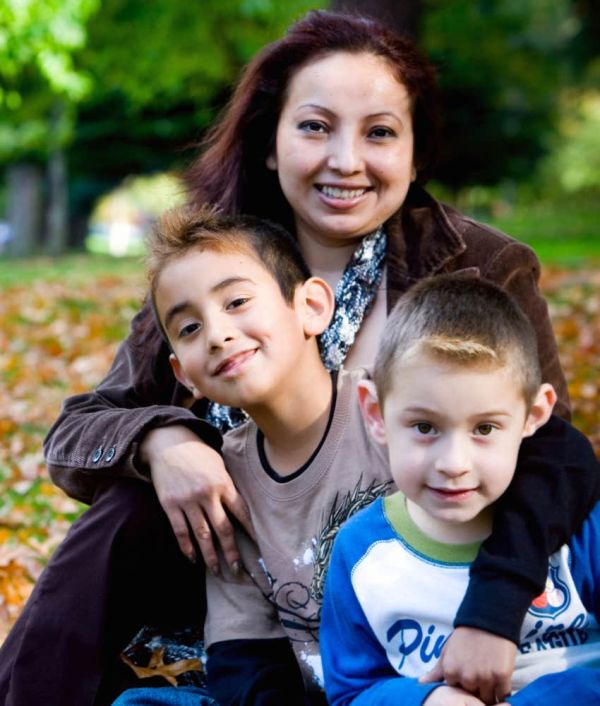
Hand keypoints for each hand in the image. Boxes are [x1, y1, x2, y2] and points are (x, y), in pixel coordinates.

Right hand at [141, 425, 253, 574]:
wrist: (168, 443)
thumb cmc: (198, 454)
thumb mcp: (219, 464)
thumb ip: (228, 486)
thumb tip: (239, 510)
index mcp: (223, 483)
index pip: (242, 512)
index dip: (252, 532)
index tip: (260, 549)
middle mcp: (207, 494)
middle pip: (223, 529)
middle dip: (232, 552)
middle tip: (239, 570)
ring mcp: (187, 501)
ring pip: (202, 535)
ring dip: (211, 556)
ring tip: (218, 571)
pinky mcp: (170, 505)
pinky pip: (180, 532)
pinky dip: (187, 548)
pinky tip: (193, 559)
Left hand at [420, 627, 515, 704]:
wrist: (488, 619)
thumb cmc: (466, 636)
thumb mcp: (447, 650)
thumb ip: (437, 671)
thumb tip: (421, 683)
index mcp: (451, 672)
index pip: (457, 692)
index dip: (463, 685)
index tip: (468, 676)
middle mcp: (467, 677)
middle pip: (472, 696)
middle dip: (476, 689)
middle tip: (480, 674)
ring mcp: (485, 678)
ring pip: (488, 698)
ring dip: (490, 692)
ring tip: (490, 677)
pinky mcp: (502, 676)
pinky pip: (503, 694)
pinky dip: (503, 691)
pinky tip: (501, 680)